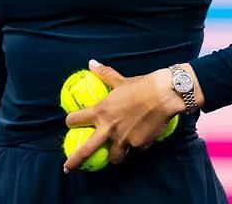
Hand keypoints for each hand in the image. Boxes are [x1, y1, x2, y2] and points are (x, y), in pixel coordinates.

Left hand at [63, 60, 194, 171]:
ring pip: (115, 157)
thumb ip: (105, 75)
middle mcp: (109, 128)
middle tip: (67, 169)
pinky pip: (136, 148)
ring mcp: (123, 139)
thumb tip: (92, 63)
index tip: (71, 124)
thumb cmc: (141, 86)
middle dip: (74, 162)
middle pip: (85, 151)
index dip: (71, 122)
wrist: (164, 95)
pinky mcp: (139, 144)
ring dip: (115, 156)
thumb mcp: (121, 80)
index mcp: (101, 112)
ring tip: (118, 154)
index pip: (76, 120)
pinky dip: (138, 144)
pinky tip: (144, 135)